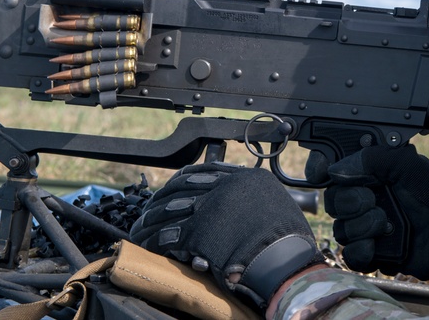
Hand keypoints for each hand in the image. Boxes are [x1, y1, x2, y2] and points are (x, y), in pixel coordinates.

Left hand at [130, 162, 324, 308]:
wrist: (285, 257)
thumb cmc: (287, 236)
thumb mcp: (274, 201)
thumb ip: (252, 196)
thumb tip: (240, 202)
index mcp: (242, 178)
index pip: (204, 171)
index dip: (183, 178)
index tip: (173, 184)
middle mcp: (222, 188)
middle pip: (181, 188)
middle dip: (160, 199)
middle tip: (149, 208)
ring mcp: (208, 209)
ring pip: (169, 210)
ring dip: (150, 221)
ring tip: (140, 228)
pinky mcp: (197, 234)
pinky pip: (167, 236)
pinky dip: (153, 241)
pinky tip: (146, 244)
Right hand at [320, 144, 428, 281]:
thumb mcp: (405, 163)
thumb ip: (370, 158)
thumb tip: (336, 169)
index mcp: (369, 173)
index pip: (331, 169)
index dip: (320, 169)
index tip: (322, 173)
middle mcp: (364, 198)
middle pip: (332, 201)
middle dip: (350, 201)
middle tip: (373, 199)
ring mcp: (366, 226)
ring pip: (340, 229)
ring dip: (362, 226)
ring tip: (387, 224)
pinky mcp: (371, 252)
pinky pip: (349, 254)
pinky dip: (362, 249)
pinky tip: (378, 244)